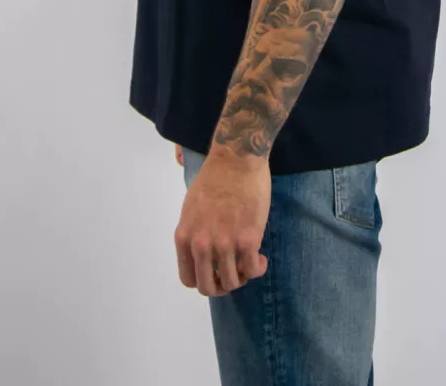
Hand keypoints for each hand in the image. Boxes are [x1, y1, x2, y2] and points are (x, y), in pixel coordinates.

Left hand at [174, 147, 270, 296]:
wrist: (236, 158)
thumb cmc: (214, 177)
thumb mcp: (191, 208)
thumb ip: (194, 233)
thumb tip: (201, 252)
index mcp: (184, 237)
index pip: (188, 279)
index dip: (204, 280)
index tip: (215, 272)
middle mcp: (201, 245)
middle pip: (208, 287)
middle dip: (222, 284)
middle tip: (235, 271)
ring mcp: (224, 244)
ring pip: (232, 282)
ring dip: (242, 276)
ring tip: (249, 261)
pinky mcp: (248, 239)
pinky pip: (253, 270)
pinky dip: (258, 268)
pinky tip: (260, 257)